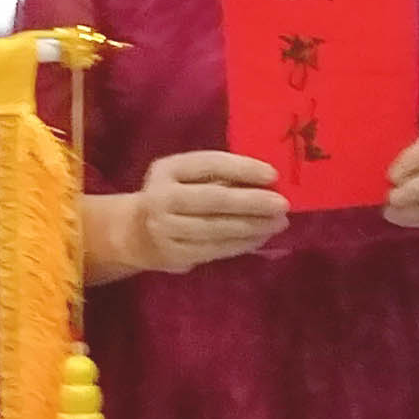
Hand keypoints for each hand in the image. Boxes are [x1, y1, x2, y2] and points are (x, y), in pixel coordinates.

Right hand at [117, 149, 289, 272]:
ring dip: (252, 226)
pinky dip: (242, 244)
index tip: (273, 175)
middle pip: (213, 199)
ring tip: (279, 223)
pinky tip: (261, 237)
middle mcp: (162, 197)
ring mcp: (165, 229)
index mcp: (168, 169)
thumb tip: (268, 182)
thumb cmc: (175, 196)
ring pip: (216, 228)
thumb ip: (220, 176)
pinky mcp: (174, 254)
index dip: (242, 168)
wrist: (135, 232)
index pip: (209, 164)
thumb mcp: (187, 177)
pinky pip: (215, 249)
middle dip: (252, 202)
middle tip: (283, 204)